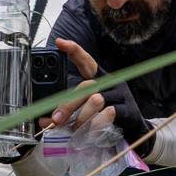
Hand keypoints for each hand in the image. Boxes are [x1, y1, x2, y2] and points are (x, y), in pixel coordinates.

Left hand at [40, 39, 154, 155]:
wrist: (132, 130)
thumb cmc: (105, 116)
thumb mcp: (85, 110)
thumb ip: (66, 113)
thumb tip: (44, 121)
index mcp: (99, 78)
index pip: (87, 61)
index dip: (75, 51)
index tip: (60, 42)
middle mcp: (111, 82)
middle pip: (86, 85)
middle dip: (69, 103)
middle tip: (56, 118)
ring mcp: (120, 95)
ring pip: (96, 99)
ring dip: (81, 117)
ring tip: (75, 129)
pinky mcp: (127, 109)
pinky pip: (108, 113)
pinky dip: (95, 125)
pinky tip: (89, 133)